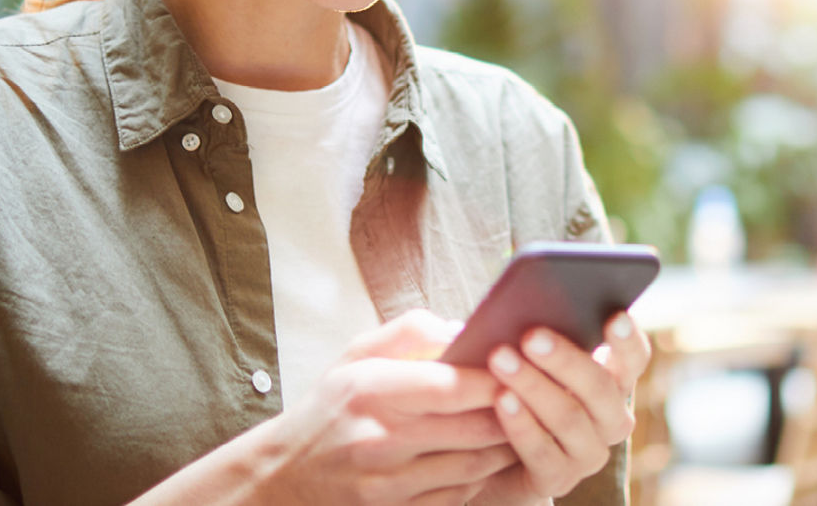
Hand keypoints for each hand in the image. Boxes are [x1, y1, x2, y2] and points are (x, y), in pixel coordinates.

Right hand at [254, 310, 518, 505]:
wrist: (287, 475)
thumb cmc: (329, 408)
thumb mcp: (352, 357)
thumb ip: (406, 333)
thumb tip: (461, 328)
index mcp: (368, 390)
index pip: (449, 386)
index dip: (493, 378)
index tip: (514, 367)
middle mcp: (379, 439)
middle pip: (474, 428)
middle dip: (510, 412)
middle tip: (529, 396)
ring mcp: (389, 483)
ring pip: (475, 466)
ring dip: (503, 446)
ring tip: (515, 424)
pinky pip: (460, 495)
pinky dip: (480, 476)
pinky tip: (483, 457)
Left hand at [470, 311, 650, 504]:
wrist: (489, 458)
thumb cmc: (508, 388)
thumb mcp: (523, 359)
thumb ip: (531, 338)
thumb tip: (516, 307)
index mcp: (609, 382)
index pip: (633, 359)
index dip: (627, 340)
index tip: (614, 315)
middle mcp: (608, 419)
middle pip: (601, 388)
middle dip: (565, 359)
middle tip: (530, 335)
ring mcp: (587, 453)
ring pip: (570, 418)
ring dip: (534, 385)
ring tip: (500, 359)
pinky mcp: (557, 480)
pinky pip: (543, 453)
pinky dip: (521, 424)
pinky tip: (500, 400)